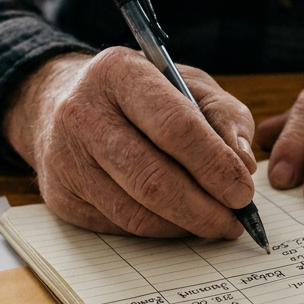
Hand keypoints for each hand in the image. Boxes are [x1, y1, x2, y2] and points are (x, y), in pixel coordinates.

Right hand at [2, 47, 257, 237]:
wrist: (59, 102)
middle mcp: (83, 113)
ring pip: (135, 211)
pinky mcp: (60, 195)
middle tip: (234, 222)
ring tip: (214, 224)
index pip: (174, 126)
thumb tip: (244, 165)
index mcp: (120, 73)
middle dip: (202, 208)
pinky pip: (119, 225)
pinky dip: (158, 230)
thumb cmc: (138, 94)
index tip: (243, 192)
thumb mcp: (187, 83)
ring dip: (184, 226)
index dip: (214, 165)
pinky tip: (179, 222)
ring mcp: (65, 157)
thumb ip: (224, 116)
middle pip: (152, 178)